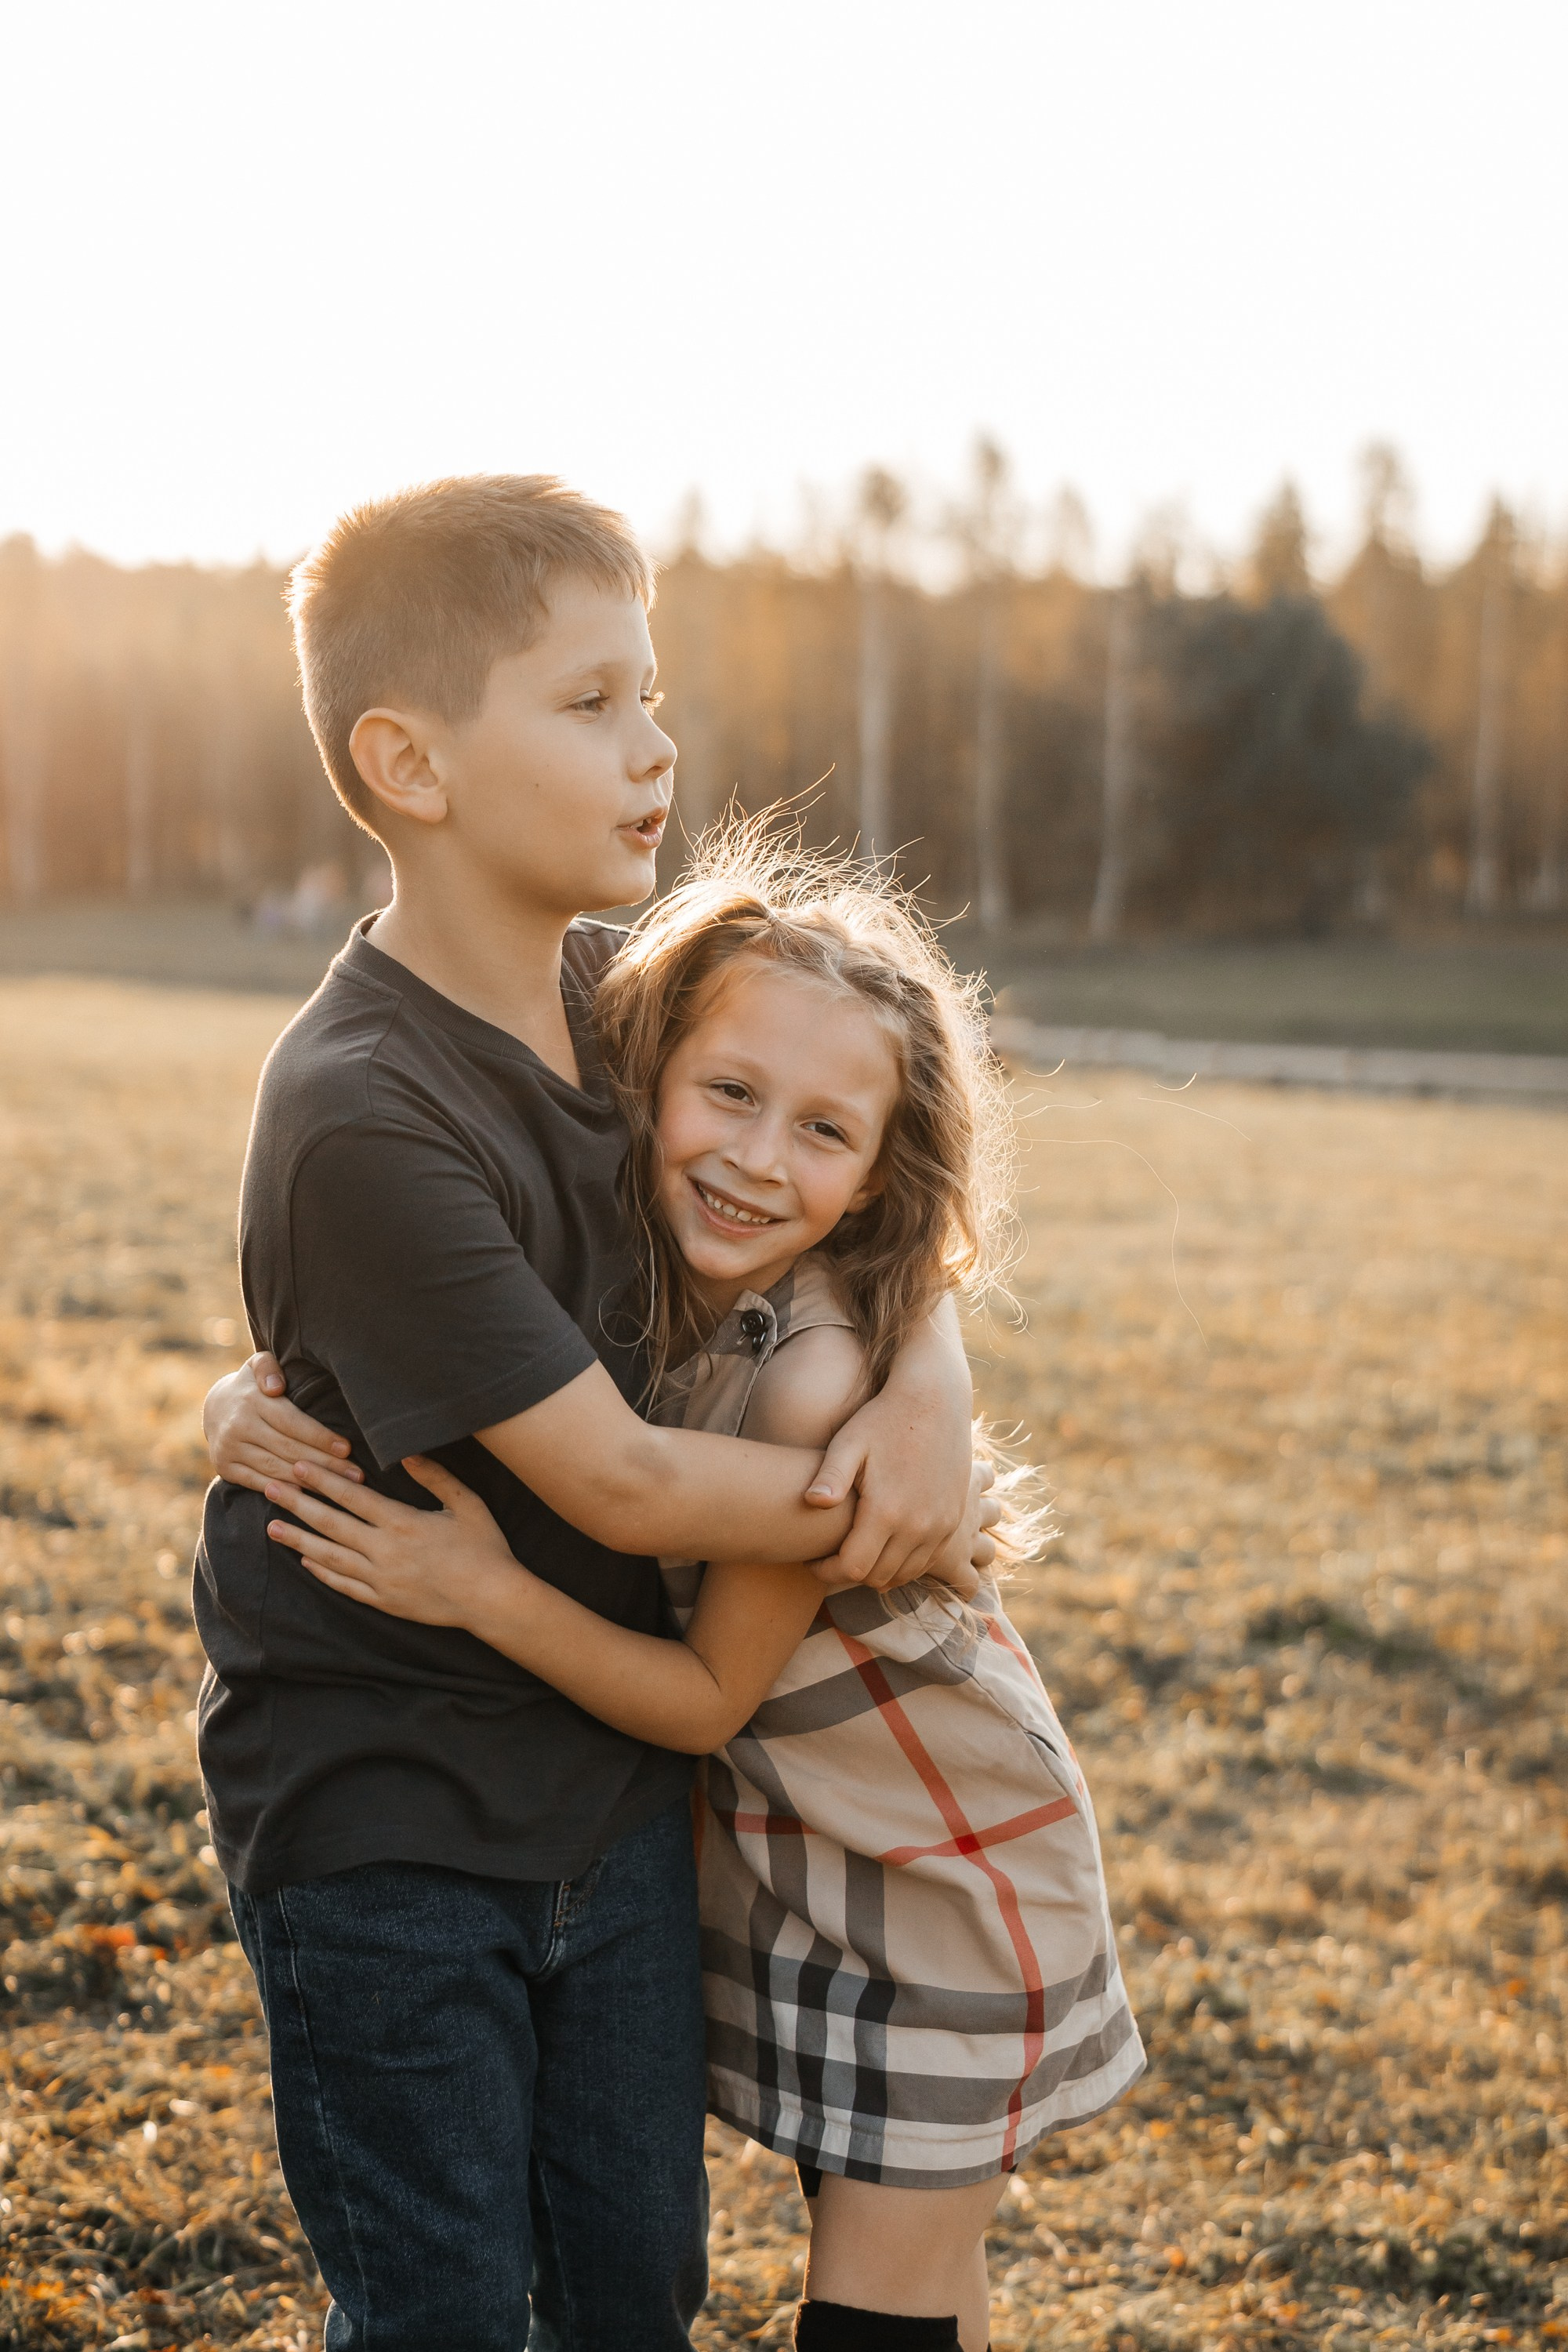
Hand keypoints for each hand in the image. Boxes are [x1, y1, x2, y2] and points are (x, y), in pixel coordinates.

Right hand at [204, 1352, 362, 1492]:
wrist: (213, 1406)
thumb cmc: (251, 1386)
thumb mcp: (257, 1365)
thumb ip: (268, 1368)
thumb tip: (276, 1387)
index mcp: (252, 1401)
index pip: (292, 1422)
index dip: (320, 1437)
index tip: (347, 1448)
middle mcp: (238, 1427)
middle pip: (289, 1449)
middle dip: (325, 1463)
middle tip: (355, 1474)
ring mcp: (230, 1450)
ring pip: (276, 1469)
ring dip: (310, 1482)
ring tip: (340, 1488)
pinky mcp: (225, 1468)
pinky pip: (258, 1483)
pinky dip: (284, 1491)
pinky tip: (308, 1497)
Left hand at [263, 1456, 518, 1625]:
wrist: (492, 1600)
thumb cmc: (485, 1548)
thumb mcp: (467, 1504)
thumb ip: (437, 1477)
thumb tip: (406, 1454)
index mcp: (404, 1523)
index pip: (353, 1497)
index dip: (323, 1481)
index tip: (298, 1466)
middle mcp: (386, 1551)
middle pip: (332, 1524)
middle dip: (299, 1504)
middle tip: (269, 1488)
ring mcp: (382, 1579)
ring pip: (330, 1556)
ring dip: (299, 1540)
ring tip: (272, 1528)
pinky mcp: (384, 1601)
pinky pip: (345, 1585)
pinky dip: (323, 1573)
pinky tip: (306, 1561)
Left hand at [804, 1401, 993, 1594]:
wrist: (935, 1399)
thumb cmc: (883, 1418)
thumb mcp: (849, 1443)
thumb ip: (830, 1476)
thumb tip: (811, 1502)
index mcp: (887, 1510)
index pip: (853, 1568)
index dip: (827, 1571)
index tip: (813, 1560)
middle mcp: (918, 1526)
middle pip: (877, 1577)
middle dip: (848, 1573)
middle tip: (830, 1557)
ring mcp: (941, 1525)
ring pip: (903, 1574)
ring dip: (877, 1571)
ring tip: (857, 1551)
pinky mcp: (954, 1520)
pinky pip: (927, 1561)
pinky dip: (904, 1562)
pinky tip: (885, 1544)